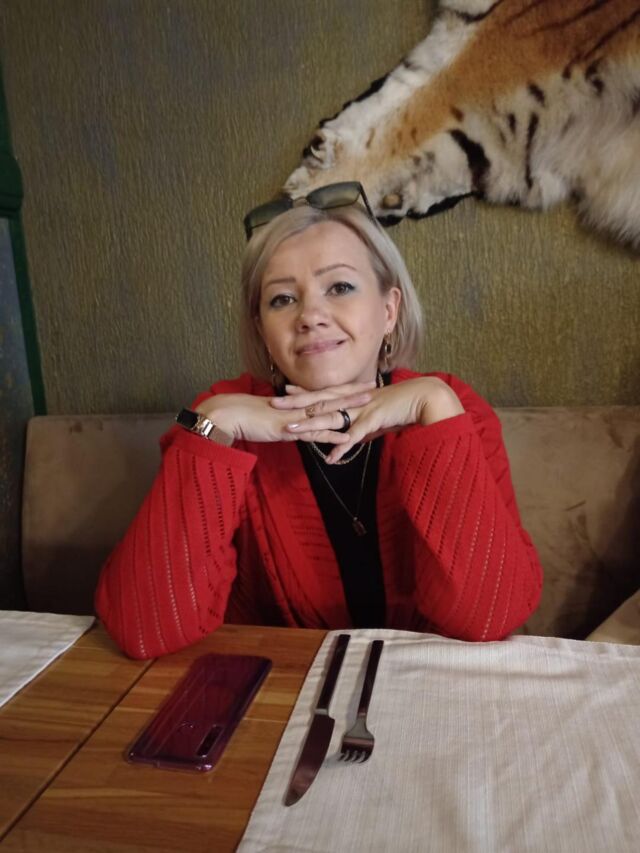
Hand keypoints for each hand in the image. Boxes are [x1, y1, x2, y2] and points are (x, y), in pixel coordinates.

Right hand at [195, 384, 372, 443]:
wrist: (228, 415)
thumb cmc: (244, 416)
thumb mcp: (270, 416)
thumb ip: (285, 419)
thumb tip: (293, 423)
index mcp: (294, 402)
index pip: (322, 392)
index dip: (342, 388)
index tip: (358, 384)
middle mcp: (297, 406)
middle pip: (330, 397)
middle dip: (353, 392)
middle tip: (374, 387)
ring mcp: (294, 417)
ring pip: (327, 411)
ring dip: (349, 409)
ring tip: (369, 406)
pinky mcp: (288, 429)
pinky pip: (313, 433)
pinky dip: (331, 435)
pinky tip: (347, 438)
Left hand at [280, 377, 463, 461]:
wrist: (426, 399)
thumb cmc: (403, 408)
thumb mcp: (378, 418)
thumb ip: (363, 429)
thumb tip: (352, 440)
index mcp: (354, 397)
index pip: (324, 393)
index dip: (304, 393)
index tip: (285, 391)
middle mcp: (355, 401)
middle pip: (320, 402)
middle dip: (296, 404)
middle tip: (274, 403)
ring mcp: (363, 409)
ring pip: (331, 417)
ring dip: (310, 425)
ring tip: (291, 431)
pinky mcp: (374, 420)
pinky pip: (354, 436)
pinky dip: (341, 447)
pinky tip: (330, 458)